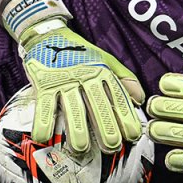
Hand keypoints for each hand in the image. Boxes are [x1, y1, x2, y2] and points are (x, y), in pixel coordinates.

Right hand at [19, 21, 144, 153]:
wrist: (47, 33)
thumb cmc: (78, 52)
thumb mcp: (105, 59)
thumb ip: (124, 78)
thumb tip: (141, 99)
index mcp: (101, 71)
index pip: (117, 96)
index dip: (126, 116)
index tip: (133, 135)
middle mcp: (84, 75)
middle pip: (97, 103)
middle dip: (106, 126)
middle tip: (111, 146)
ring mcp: (62, 80)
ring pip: (72, 107)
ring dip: (77, 129)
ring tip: (81, 148)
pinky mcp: (42, 82)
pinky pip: (43, 105)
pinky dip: (43, 121)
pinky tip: (44, 137)